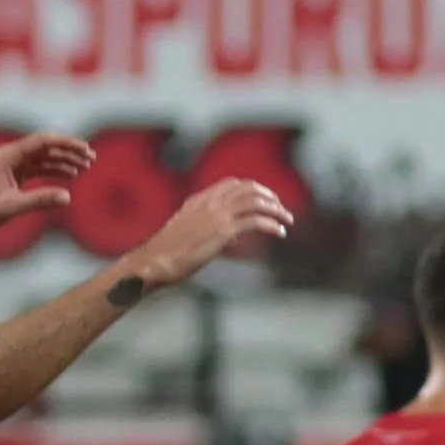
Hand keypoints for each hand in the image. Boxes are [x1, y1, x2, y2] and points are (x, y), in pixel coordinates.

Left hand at [0, 132, 91, 245]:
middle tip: (91, 158)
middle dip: (68, 151)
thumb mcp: (11, 208)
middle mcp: (8, 157)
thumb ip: (39, 200)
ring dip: (63, 162)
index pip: (42, 142)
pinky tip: (67, 177)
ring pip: (42, 159)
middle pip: (44, 147)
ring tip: (84, 168)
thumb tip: (68, 197)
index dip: (66, 143)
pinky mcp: (10, 179)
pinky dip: (52, 173)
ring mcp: (9, 167)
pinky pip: (36, 171)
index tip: (85, 149)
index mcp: (6, 156)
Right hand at [124, 178, 295, 289]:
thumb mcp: (185, 232)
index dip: (252, 189)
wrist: (157, 260)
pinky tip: (279, 233)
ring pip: (255, 202)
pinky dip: (271, 225)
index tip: (264, 200)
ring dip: (276, 209)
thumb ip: (205, 228)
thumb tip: (227, 238)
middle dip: (269, 196)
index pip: (232, 184)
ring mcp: (217, 215)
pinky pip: (255, 221)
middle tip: (280, 209)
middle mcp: (209, 202)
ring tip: (287, 220)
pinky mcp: (223, 231)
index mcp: (199, 200)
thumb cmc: (167, 254)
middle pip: (248, 188)